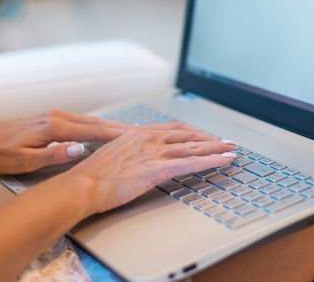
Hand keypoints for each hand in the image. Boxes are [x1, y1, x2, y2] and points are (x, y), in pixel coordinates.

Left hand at [0, 110, 130, 173]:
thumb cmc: (0, 152)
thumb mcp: (23, 160)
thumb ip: (52, 155)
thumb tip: (79, 149)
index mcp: (54, 128)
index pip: (92, 131)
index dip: (115, 134)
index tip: (136, 136)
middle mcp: (58, 117)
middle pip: (96, 122)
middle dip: (121, 128)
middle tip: (144, 132)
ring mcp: (56, 116)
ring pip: (91, 120)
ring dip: (111, 126)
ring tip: (132, 132)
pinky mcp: (54, 118)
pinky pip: (82, 121)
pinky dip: (98, 125)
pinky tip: (106, 130)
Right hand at [66, 122, 236, 214]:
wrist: (82, 184)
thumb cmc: (90, 175)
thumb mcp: (110, 156)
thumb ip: (126, 153)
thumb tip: (133, 158)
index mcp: (136, 134)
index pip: (171, 129)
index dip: (191, 132)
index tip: (202, 135)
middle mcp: (148, 138)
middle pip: (187, 135)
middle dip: (208, 138)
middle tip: (224, 141)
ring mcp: (154, 153)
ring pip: (194, 147)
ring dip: (216, 147)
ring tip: (231, 149)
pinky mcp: (158, 169)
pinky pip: (192, 163)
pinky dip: (212, 161)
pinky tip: (224, 160)